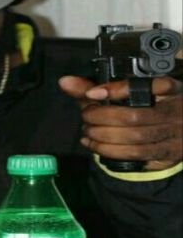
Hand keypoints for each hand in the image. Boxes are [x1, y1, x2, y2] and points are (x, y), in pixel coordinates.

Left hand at [59, 75, 182, 170]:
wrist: (173, 130)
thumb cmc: (140, 107)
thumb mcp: (121, 93)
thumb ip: (92, 86)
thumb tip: (65, 82)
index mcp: (168, 89)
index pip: (148, 85)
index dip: (118, 90)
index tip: (91, 94)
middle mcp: (175, 111)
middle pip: (132, 117)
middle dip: (100, 118)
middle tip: (86, 116)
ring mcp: (174, 135)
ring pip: (134, 139)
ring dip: (102, 137)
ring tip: (88, 131)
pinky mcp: (167, 154)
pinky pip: (135, 155)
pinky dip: (109, 151)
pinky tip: (94, 145)